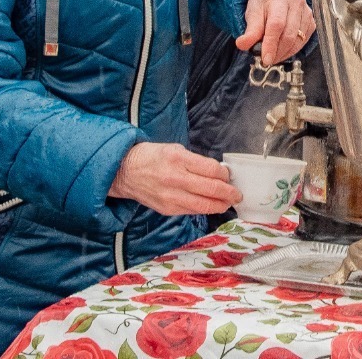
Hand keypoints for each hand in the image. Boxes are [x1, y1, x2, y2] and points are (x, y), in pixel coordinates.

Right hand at [109, 142, 241, 215]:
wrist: (124, 172)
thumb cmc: (151, 157)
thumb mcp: (175, 150)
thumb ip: (197, 162)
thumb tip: (217, 173)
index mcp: (178, 159)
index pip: (212, 170)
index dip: (225, 174)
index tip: (229, 176)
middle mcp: (175, 179)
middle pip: (212, 190)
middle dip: (230, 193)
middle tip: (237, 194)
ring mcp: (171, 196)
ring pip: (204, 205)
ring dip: (221, 205)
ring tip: (228, 202)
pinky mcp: (167, 209)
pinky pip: (192, 211)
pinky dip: (205, 209)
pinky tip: (211, 205)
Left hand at [235, 0, 313, 65]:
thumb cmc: (263, 4)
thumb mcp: (252, 13)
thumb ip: (250, 30)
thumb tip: (242, 45)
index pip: (276, 24)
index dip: (271, 43)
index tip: (265, 59)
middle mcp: (296, 3)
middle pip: (288, 35)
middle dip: (277, 52)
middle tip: (265, 60)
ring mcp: (307, 12)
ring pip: (297, 40)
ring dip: (284, 53)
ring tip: (272, 56)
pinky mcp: (312, 22)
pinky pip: (303, 41)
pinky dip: (292, 50)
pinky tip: (282, 50)